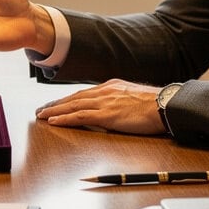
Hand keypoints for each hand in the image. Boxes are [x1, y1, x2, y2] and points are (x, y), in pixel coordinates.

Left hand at [34, 79, 165, 134]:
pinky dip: (64, 118)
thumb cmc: (156, 105)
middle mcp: (105, 92)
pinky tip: (53, 121)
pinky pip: (80, 116)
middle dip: (56, 104)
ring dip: (54, 110)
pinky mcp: (107, 115)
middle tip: (41, 109)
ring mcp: (105, 102)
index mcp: (111, 87)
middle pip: (74, 98)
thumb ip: (121, 101)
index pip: (83, 93)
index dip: (67, 99)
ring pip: (72, 105)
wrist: (167, 105)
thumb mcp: (134, 98)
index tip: (56, 103)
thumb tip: (114, 110)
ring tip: (41, 115)